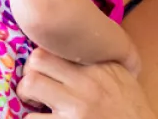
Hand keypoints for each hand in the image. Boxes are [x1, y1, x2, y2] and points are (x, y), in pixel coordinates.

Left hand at [17, 48, 156, 118]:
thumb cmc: (131, 108)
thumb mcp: (121, 77)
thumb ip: (100, 61)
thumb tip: (77, 48)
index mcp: (97, 66)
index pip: (59, 46)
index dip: (44, 55)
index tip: (43, 65)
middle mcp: (85, 81)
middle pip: (38, 59)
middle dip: (30, 70)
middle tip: (34, 83)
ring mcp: (76, 105)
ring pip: (31, 84)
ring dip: (27, 94)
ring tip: (34, 102)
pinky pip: (33, 118)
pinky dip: (32, 117)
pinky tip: (41, 118)